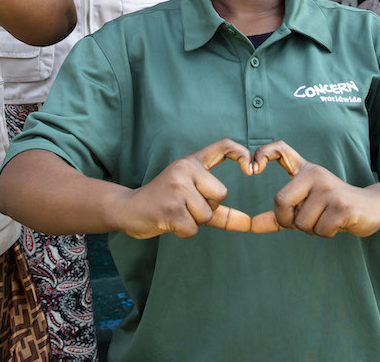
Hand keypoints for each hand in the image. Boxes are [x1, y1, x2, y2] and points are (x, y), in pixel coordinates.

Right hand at [112, 138, 254, 238]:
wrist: (128, 209)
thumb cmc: (164, 202)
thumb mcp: (190, 195)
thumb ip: (220, 208)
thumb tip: (250, 224)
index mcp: (190, 162)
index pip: (223, 146)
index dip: (241, 153)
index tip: (251, 168)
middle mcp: (184, 170)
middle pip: (220, 195)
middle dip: (208, 208)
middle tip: (186, 206)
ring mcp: (177, 189)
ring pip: (207, 214)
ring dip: (194, 221)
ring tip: (176, 213)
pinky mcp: (171, 210)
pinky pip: (194, 229)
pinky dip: (184, 231)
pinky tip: (170, 222)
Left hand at [248, 141, 379, 236]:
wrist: (372, 207)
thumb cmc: (333, 207)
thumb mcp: (305, 205)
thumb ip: (280, 214)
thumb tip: (251, 225)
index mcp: (305, 170)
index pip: (280, 149)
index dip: (263, 154)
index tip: (252, 169)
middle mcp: (315, 174)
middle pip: (281, 201)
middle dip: (287, 220)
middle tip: (303, 221)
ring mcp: (329, 188)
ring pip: (301, 222)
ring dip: (311, 229)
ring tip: (326, 218)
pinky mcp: (342, 206)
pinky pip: (320, 229)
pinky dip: (325, 233)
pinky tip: (337, 222)